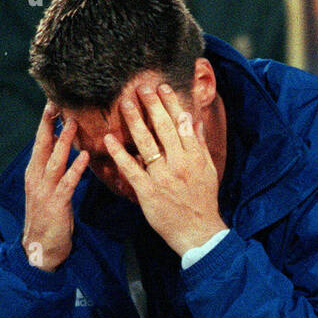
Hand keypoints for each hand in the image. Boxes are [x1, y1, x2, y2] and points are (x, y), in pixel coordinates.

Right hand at [22, 102, 88, 269]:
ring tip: (72, 124)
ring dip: (64, 142)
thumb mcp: (46, 190)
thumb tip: (60, 149)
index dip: (45, 124)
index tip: (52, 104)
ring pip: (54, 161)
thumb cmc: (47, 219)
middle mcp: (36, 179)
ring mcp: (44, 191)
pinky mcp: (56, 204)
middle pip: (42, 146)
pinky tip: (84, 157)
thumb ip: (51, 170)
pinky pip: (67, 183)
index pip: (39, 144)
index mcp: (33, 174)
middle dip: (49, 125)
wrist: (40, 249)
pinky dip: (75, 169)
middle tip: (56, 104)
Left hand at [103, 84, 226, 256]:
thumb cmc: (202, 199)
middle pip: (163, 128)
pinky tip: (109, 139)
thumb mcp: (208, 170)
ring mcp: (162, 177)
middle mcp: (179, 163)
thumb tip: (194, 119)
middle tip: (140, 87)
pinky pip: (131, 169)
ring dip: (134, 121)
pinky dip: (120, 153)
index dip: (171, 104)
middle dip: (152, 105)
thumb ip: (200, 144)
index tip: (161, 87)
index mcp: (194, 156)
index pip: (181, 123)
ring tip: (125, 104)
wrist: (197, 231)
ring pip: (146, 143)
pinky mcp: (148, 191)